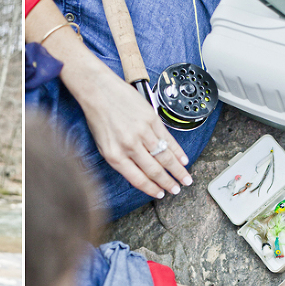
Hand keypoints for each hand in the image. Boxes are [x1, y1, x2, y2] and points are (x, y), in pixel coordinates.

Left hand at [77, 62, 191, 198]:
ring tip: (186, 179)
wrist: (98, 91)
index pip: (138, 179)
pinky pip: (168, 139)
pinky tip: (184, 160)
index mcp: (115, 156)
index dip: (152, 188)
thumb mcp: (103, 145)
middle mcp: (129, 146)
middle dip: (168, 182)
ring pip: (164, 156)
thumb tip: (139, 174)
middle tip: (178, 189)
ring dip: (178, 170)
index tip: (161, 194)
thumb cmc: (98, 118)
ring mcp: (142, 132)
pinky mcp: (151, 119)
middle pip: (154, 170)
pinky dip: (177, 151)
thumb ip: (120, 160)